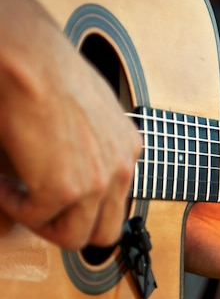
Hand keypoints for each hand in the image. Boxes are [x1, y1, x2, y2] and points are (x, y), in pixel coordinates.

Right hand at [0, 0, 141, 248]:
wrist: (33, 61)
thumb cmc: (52, 74)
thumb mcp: (91, 114)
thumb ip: (93, 147)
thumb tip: (70, 167)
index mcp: (128, 151)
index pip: (117, 203)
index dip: (83, 207)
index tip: (56, 197)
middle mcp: (122, 169)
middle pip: (106, 231)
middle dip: (68, 228)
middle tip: (39, 211)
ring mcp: (99, 182)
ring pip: (75, 237)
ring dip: (41, 223)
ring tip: (19, 197)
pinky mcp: (67, 189)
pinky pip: (36, 219)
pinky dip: (13, 206)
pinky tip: (3, 184)